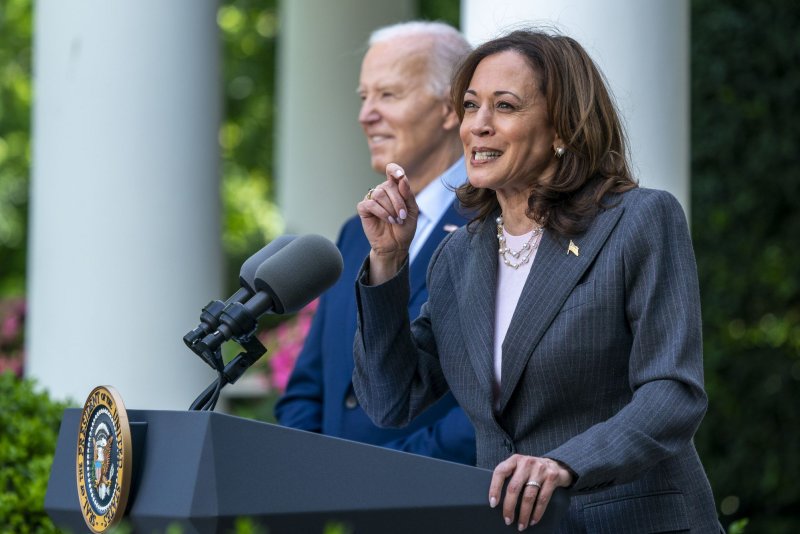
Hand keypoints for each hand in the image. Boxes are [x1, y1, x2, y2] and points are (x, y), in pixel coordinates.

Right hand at [356, 163, 417, 283]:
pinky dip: (382, 212)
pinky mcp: (364, 209)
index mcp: (395, 188)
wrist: (396, 245)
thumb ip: (408, 194)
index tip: (400, 175)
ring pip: (379, 194)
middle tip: (403, 216)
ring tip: (396, 220)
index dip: (395, 170)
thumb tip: (402, 179)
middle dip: (398, 202)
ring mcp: (372, 199)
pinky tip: (388, 220)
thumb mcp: (412, 211)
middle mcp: (382, 191)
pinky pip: (371, 204)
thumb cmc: (405, 228)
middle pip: (388, 186)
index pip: (392, 170)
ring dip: (390, 209)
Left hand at [489, 455, 573, 530]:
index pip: (500, 472)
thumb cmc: (532, 470)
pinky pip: (542, 499)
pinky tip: (533, 520)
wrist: (557, 465)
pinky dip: (537, 512)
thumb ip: (510, 477)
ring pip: (528, 496)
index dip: (495, 488)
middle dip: (509, 507)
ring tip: (521, 525)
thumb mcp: (520, 468)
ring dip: (524, 514)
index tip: (493, 503)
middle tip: (507, 520)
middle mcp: (526, 463)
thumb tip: (496, 499)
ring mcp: (540, 469)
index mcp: (515, 460)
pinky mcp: (551, 477)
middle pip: (514, 487)